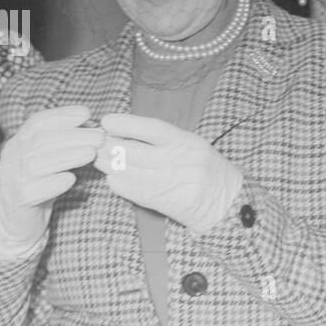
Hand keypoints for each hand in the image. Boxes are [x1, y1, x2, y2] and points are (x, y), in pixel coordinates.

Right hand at [0, 105, 102, 257]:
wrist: (14, 222)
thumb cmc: (38, 187)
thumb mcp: (47, 162)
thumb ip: (62, 146)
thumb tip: (93, 129)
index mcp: (18, 143)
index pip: (37, 122)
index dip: (62, 115)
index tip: (86, 113)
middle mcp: (11, 158)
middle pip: (40, 140)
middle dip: (72, 136)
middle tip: (99, 136)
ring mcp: (11, 179)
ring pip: (36, 163)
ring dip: (67, 156)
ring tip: (91, 153)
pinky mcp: (17, 201)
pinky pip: (33, 191)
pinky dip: (53, 184)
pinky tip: (71, 180)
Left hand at [94, 114, 242, 234]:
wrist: (228, 203)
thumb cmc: (206, 171)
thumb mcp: (192, 148)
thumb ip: (164, 142)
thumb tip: (124, 133)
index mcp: (190, 142)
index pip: (154, 129)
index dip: (128, 124)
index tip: (106, 121)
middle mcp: (185, 160)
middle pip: (139, 152)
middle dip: (112, 147)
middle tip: (96, 144)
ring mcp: (179, 183)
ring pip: (135, 173)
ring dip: (112, 167)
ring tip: (100, 161)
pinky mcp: (173, 203)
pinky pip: (140, 193)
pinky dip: (122, 186)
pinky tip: (113, 180)